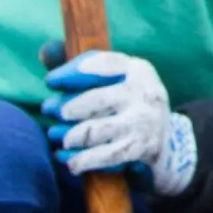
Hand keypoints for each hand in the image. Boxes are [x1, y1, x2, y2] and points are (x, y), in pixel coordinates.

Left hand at [41, 47, 195, 195]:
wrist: (167, 141)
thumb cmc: (128, 103)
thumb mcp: (116, 80)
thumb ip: (80, 66)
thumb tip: (45, 52)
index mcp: (138, 70)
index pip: (102, 63)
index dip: (72, 72)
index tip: (51, 81)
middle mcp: (144, 93)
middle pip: (95, 99)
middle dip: (66, 107)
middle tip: (49, 110)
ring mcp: (143, 123)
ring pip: (94, 131)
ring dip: (69, 135)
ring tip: (55, 135)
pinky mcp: (140, 149)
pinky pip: (102, 156)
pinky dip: (80, 159)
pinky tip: (67, 160)